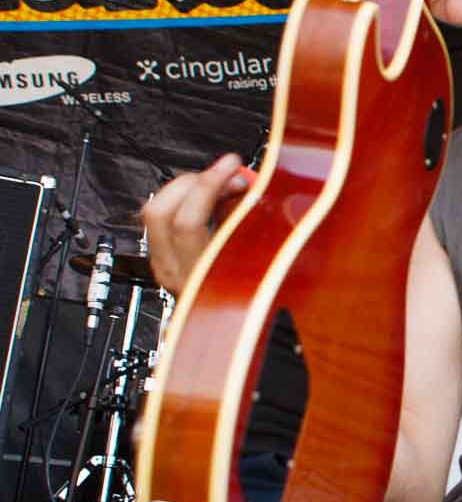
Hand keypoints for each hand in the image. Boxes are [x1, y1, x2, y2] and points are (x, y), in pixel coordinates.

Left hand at [140, 155, 253, 294]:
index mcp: (200, 276)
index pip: (188, 220)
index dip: (209, 184)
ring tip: (217, 186)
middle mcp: (175, 273)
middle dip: (192, 182)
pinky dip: (184, 205)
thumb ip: (251, 224)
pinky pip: (163, 224)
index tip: (231, 166)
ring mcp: (166, 268)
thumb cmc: (256, 307)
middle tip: (222, 174)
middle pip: (159, 211)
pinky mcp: (165, 263)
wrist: (235, 335)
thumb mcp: (266, 265)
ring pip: (155, 214)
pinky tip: (209, 204)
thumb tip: (244, 185)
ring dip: (186, 191)